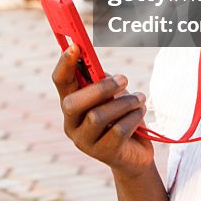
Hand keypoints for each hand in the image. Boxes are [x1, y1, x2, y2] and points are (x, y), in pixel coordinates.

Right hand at [52, 44, 153, 178]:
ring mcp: (84, 142)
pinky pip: (117, 131)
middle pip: (73, 103)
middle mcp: (71, 123)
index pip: (60, 81)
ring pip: (97, 116)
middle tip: (124, 79)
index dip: (64, 64)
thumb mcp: (111, 95)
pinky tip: (140, 113)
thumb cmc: (121, 116)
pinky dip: (133, 117)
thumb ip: (100, 81)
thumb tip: (95, 66)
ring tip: (140, 99)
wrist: (135, 153)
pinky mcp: (103, 154)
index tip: (76, 46)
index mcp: (70, 103)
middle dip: (100, 88)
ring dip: (124, 103)